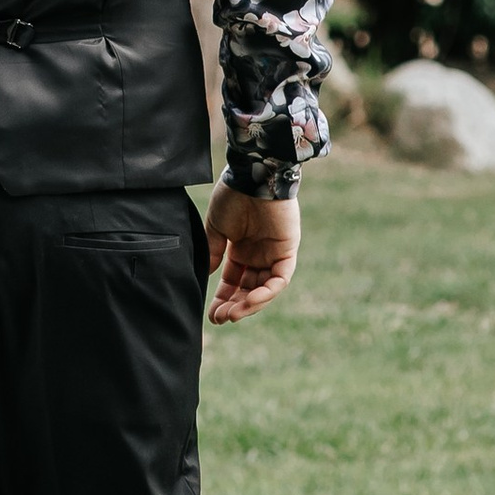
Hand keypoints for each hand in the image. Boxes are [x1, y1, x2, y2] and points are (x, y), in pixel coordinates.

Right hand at [204, 181, 299, 323]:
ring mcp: (274, 253)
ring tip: (233, 314)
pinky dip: (266, 292)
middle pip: (249, 289)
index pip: (233, 281)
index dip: (223, 298)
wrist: (251, 175)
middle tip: (221, 319)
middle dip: (235, 306)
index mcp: (241, 249)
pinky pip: (280, 278)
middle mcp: (259, 254)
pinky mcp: (287, 250)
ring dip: (250, 304)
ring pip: (265, 288)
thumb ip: (213, 252)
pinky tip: (250, 300)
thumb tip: (207, 275)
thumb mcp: (215, 228)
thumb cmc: (232, 197)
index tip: (212, 315)